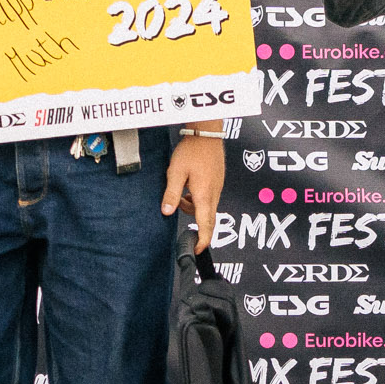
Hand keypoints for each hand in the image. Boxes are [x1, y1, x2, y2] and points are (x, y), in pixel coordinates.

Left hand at [162, 135, 225, 252]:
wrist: (206, 134)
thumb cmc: (191, 151)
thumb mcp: (175, 172)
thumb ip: (171, 194)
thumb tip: (167, 212)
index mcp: (204, 195)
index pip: (205, 224)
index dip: (203, 240)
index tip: (197, 250)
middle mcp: (214, 194)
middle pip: (208, 219)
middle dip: (198, 227)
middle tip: (188, 233)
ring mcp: (218, 187)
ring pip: (207, 208)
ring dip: (194, 209)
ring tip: (181, 196)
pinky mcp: (217, 181)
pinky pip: (208, 198)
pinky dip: (198, 200)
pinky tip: (188, 188)